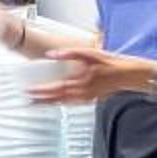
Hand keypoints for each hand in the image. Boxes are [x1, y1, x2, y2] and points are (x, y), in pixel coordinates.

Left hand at [27, 47, 156, 103]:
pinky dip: (61, 103)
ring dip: (49, 103)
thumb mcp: (89, 53)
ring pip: (63, 102)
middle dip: (41, 100)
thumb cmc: (111, 63)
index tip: (30, 91)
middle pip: (56, 98)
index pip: (55, 88)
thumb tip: (52, 55)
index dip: (41, 91)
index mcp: (80, 81)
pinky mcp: (90, 99)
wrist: (128, 74)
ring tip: (37, 104)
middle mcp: (81, 92)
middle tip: (28, 100)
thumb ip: (69, 53)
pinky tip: (56, 102)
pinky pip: (72, 103)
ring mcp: (86, 97)